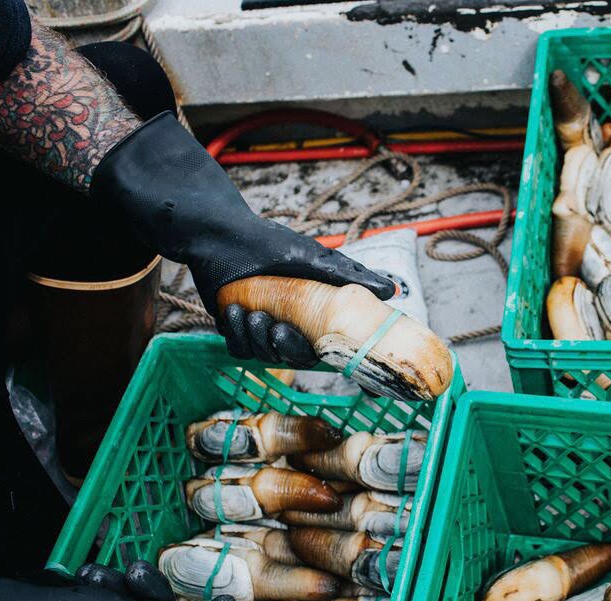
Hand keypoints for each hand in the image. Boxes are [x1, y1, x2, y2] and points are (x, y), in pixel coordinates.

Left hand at [89, 112, 395, 367]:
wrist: (219, 234)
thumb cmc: (268, 243)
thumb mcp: (312, 259)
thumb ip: (349, 277)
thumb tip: (391, 291)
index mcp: (310, 313)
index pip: (324, 346)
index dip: (322, 353)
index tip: (316, 347)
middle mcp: (288, 322)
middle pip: (294, 356)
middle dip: (285, 348)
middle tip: (277, 328)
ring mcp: (260, 326)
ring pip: (265, 354)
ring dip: (257, 337)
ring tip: (250, 312)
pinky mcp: (234, 327)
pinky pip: (239, 349)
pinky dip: (237, 335)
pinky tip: (234, 312)